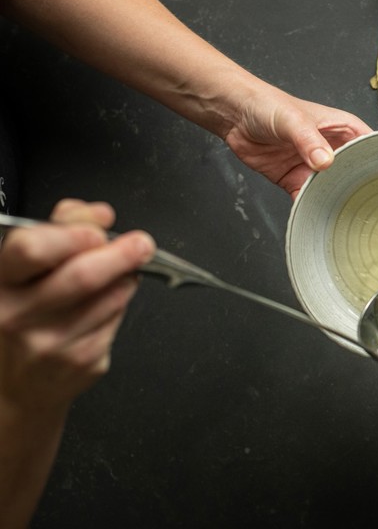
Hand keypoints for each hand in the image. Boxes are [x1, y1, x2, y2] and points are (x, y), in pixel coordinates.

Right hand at [0, 199, 155, 414]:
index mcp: (0, 282)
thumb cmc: (21, 318)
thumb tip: (99, 213)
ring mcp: (49, 344)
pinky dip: (120, 305)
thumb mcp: (23, 271)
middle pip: (82, 276)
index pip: (33, 249)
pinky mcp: (81, 362)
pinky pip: (117, 321)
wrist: (14, 386)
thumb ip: (60, 230)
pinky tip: (105, 306)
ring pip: (110, 297)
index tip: (100, 230)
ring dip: (125, 279)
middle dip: (121, 254)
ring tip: (121, 274)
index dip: (74, 235)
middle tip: (141, 244)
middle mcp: (17, 315)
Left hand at [222, 86, 371, 198]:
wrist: (234, 115)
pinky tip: (313, 213)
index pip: (370, 146)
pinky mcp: (295, 180)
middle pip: (353, 173)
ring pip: (332, 189)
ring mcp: (313, 167)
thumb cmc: (267, 105)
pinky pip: (307, 198)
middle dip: (357, 187)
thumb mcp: (294, 120)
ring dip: (333, 199)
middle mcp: (331, 149)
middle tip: (364, 203)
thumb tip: (325, 162)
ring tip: (341, 213)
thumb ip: (309, 141)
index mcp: (342, 129)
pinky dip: (309, 207)